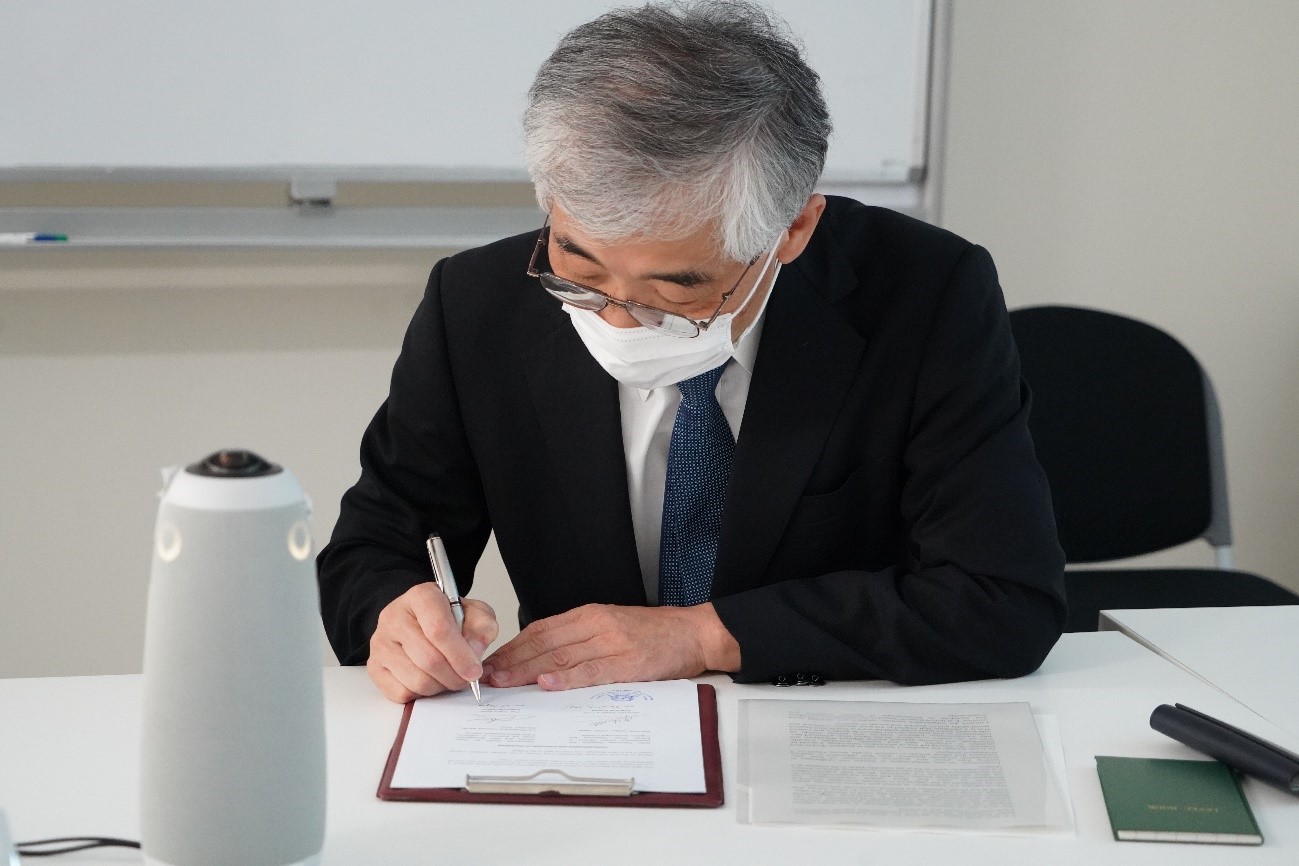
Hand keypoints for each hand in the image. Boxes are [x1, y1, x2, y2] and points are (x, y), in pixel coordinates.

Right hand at [367, 582, 497, 702]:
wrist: (418, 620)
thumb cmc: (447, 617)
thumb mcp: (473, 613)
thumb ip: (482, 627)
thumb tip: (475, 652)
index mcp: (421, 597)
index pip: (439, 629)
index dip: (461, 655)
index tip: (475, 671)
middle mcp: (394, 617)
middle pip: (429, 659)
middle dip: (455, 676)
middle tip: (466, 679)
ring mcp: (380, 643)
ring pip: (417, 680)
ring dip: (440, 686)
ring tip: (448, 676)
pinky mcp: (374, 667)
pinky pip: (401, 693)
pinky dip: (422, 695)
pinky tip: (430, 680)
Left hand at [483, 602, 739, 690]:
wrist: (693, 633)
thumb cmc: (654, 634)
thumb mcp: (611, 625)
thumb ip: (579, 638)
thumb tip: (542, 659)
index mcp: (590, 615)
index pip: (541, 630)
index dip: (513, 647)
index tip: (492, 661)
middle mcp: (597, 625)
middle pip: (545, 643)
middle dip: (512, 661)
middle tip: (487, 676)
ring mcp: (612, 643)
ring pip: (561, 657)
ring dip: (528, 671)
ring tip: (505, 683)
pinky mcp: (628, 663)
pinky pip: (592, 671)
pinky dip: (567, 679)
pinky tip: (547, 685)